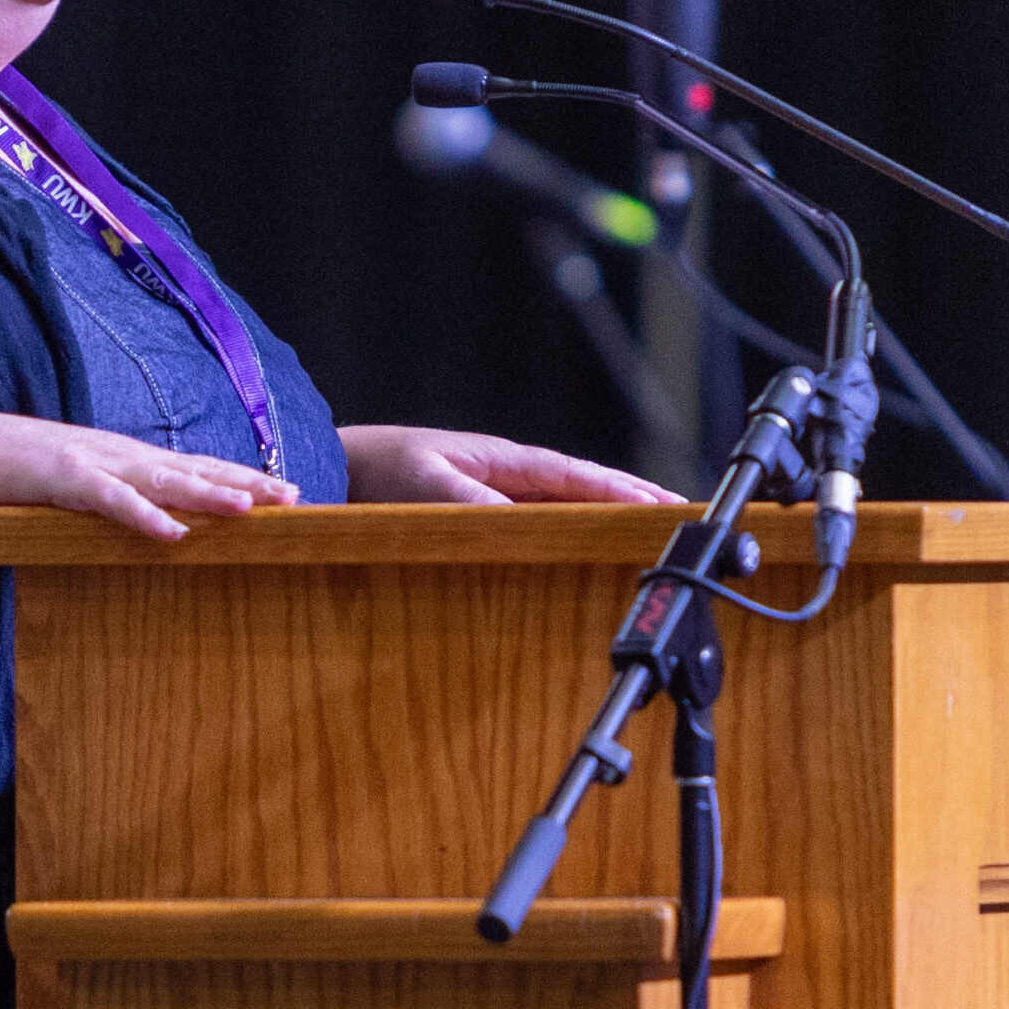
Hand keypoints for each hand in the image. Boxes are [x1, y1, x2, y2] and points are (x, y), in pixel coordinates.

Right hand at [0, 412, 298, 552]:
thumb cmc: (38, 473)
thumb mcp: (94, 483)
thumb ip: (130, 497)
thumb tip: (171, 524)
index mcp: (136, 459)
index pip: (201, 468)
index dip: (244, 478)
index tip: (289, 492)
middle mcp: (128, 456)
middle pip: (197, 470)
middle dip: (245, 483)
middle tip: (291, 496)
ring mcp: (100, 464)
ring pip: (164, 481)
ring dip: (207, 494)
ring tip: (248, 507)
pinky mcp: (69, 479)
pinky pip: (113, 501)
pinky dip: (143, 516)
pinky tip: (172, 531)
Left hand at [337, 425, 684, 505]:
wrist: (333, 472)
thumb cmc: (379, 470)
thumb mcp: (429, 486)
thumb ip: (475, 503)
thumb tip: (522, 520)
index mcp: (504, 459)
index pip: (577, 476)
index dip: (622, 492)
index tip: (662, 505)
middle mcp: (505, 474)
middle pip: (580, 490)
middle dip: (626, 501)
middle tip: (675, 518)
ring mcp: (493, 492)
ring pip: (560, 507)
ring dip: (599, 518)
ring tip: (641, 535)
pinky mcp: (476, 513)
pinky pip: (532, 524)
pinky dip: (563, 533)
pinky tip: (577, 549)